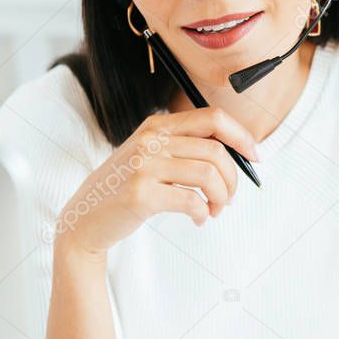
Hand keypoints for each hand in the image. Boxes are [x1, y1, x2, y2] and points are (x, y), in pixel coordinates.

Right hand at [53, 107, 258, 259]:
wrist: (84, 220)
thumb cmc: (123, 189)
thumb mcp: (148, 156)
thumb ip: (182, 148)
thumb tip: (236, 153)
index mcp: (157, 126)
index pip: (212, 118)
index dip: (241, 136)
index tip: (255, 156)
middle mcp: (150, 140)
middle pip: (216, 150)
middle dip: (233, 178)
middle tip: (230, 198)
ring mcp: (144, 166)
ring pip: (208, 175)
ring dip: (222, 198)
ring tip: (215, 211)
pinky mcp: (140, 194)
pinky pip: (191, 201)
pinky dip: (203, 213)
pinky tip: (199, 219)